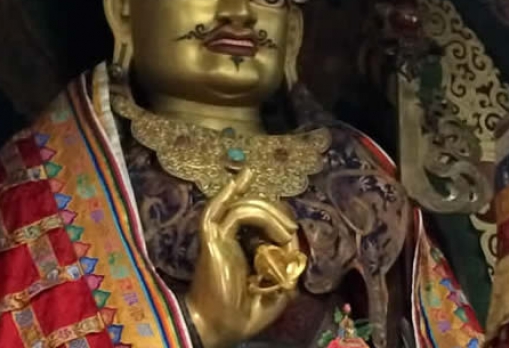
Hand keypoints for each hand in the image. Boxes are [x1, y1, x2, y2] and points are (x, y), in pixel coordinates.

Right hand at [185, 169, 304, 347]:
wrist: (219, 328)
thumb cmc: (243, 315)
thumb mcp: (278, 293)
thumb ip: (288, 272)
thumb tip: (297, 252)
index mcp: (244, 249)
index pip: (262, 220)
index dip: (279, 220)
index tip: (292, 231)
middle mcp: (230, 238)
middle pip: (253, 208)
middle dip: (275, 212)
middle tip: (291, 226)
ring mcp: (219, 237)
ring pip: (242, 208)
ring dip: (267, 212)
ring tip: (286, 230)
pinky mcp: (212, 239)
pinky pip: (218, 211)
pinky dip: (229, 194)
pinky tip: (243, 179)